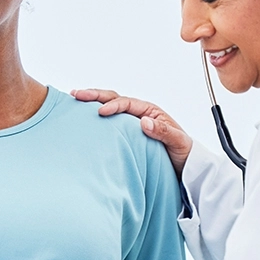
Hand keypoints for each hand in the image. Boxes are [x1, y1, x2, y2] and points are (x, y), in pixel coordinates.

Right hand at [72, 89, 192, 177]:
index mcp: (150, 111)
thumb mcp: (177, 142)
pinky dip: (95, 115)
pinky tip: (82, 116)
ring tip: (74, 98)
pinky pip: (109, 122)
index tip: (100, 113)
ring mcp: (131, 123)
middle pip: (114, 99)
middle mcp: (139, 113)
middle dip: (95, 95)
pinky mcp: (127, 133)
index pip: (127, 103)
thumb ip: (162, 132)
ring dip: (92, 102)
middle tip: (76, 94)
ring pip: (109, 106)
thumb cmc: (182, 152)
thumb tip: (144, 121)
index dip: (113, 106)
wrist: (185, 165)